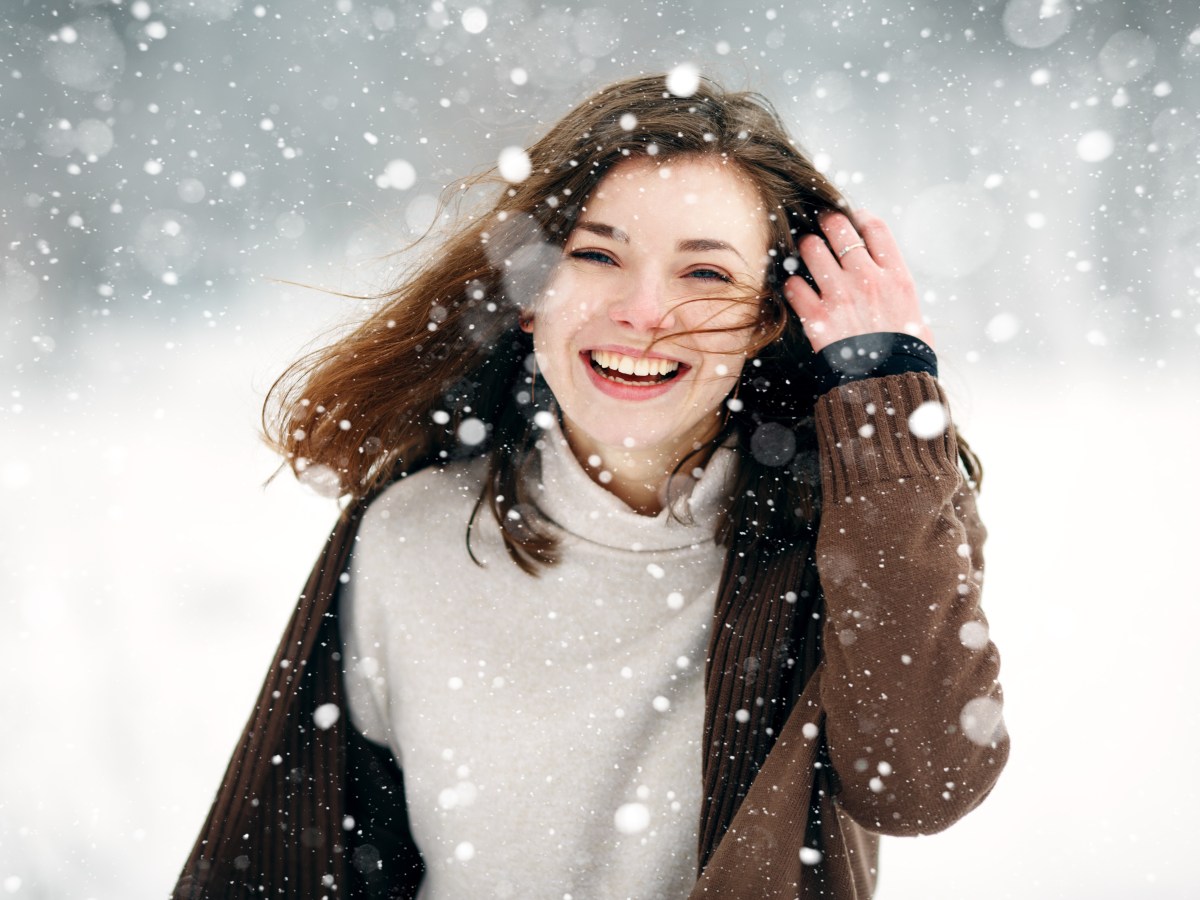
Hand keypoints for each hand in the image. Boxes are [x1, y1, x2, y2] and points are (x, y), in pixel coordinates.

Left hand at [782, 210, 932, 352]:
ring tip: (805, 254)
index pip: (875, 228)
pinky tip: (795, 289)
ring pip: (811, 250)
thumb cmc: (906, 356)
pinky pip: (793, 287)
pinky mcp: (817, 317)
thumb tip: (893, 289)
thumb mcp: (918, 319)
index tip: (852, 218)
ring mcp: (840, 295)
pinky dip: (791, 285)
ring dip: (806, 249)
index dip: (860, 217)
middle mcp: (867, 278)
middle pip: (839, 228)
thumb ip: (901, 297)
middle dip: (826, 222)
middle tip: (821, 226)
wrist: (887, 385)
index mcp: (896, 276)